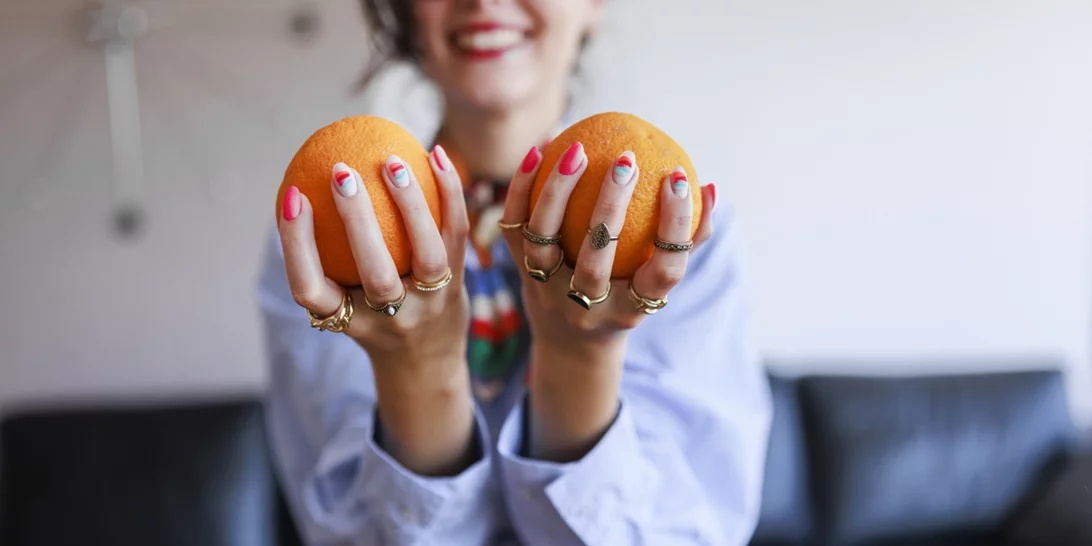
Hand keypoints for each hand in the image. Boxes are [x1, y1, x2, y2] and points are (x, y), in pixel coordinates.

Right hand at [277, 145, 475, 475]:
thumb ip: (319, 257)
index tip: (293, 196)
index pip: (310, 289)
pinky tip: (436, 154)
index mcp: (345, 320)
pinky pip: (456, 234)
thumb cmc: (369, 315)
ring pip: (426, 255)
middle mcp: (388, 317)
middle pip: (374, 273)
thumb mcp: (339, 300)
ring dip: (411, 205)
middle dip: (358, 222)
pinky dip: (450, 192)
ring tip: (393, 161)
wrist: (426, 362)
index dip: (297, 245)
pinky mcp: (459, 286)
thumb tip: (297, 185)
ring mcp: (428, 304)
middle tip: (341, 172)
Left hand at [499, 143, 716, 355]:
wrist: (568, 342)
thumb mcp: (657, 280)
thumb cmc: (627, 296)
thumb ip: (686, 239)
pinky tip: (538, 151)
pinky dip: (522, 189)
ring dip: (558, 193)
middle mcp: (587, 305)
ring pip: (545, 243)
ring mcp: (548, 292)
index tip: (678, 178)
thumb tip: (709, 187)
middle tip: (627, 160)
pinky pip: (516, 228)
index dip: (674, 227)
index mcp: (632, 308)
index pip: (663, 270)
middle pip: (596, 259)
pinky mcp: (519, 273)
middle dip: (611, 209)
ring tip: (577, 150)